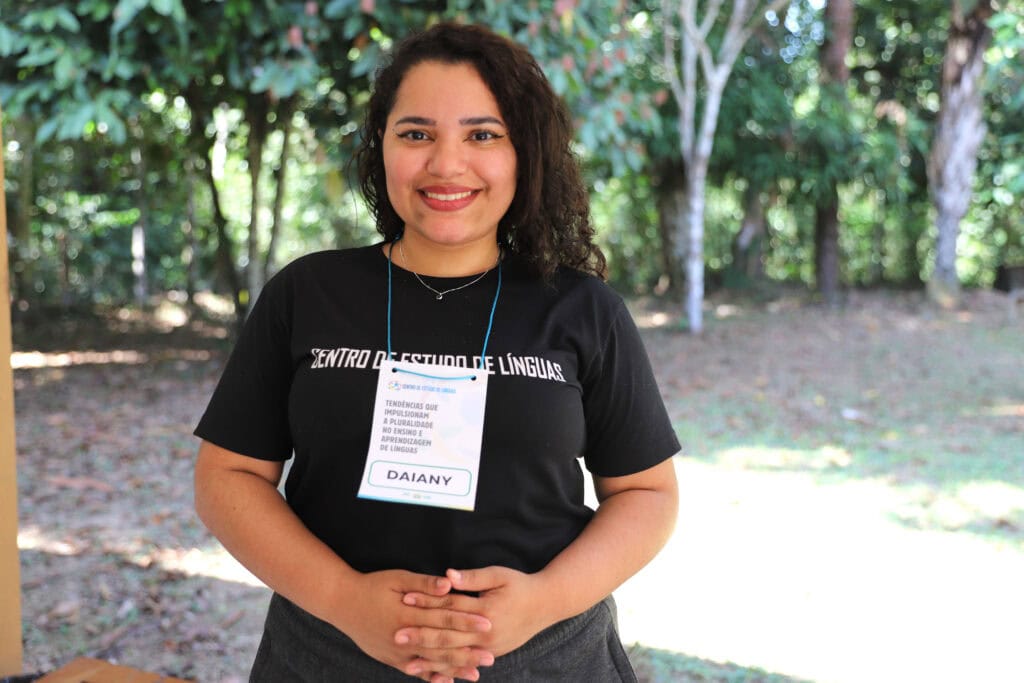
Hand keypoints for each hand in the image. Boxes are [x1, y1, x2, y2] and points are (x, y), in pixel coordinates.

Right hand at [331, 569, 494, 681]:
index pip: (443, 618)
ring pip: (430, 663)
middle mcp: (403, 636)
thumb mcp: (398, 578)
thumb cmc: (372, 586)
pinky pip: (415, 671)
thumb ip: (424, 584)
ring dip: (454, 669)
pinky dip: (432, 677)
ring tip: (475, 674)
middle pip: (440, 646)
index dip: (466, 622)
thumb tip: (449, 585)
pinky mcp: (391, 659)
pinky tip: (448, 681)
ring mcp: (396, 652)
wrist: (342, 603)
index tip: (487, 624)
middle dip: (466, 653)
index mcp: (407, 613)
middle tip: (490, 657)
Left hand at [397, 566, 553, 668]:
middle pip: (449, 636)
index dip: (427, 602)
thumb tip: (446, 576)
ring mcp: (490, 648)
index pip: (450, 606)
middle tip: (397, 637)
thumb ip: (472, 577)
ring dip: (431, 661)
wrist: (546, 605)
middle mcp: (487, 634)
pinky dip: (448, 671)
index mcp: (486, 611)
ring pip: (455, 656)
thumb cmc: (520, 585)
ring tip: (408, 664)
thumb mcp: (499, 575)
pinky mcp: (491, 655)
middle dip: (421, 637)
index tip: (405, 599)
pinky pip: (465, 665)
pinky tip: (432, 675)